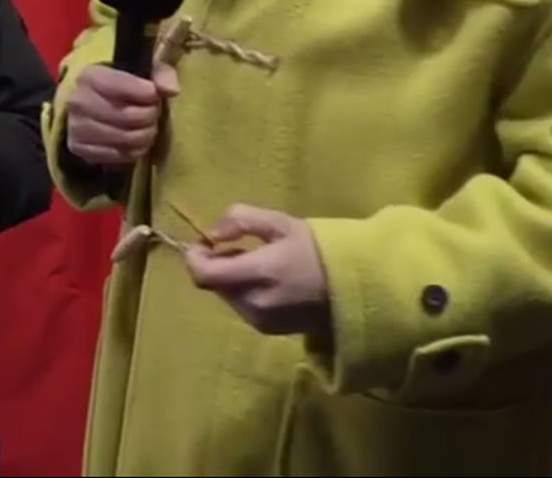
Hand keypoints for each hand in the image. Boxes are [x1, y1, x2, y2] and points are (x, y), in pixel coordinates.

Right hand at [64, 63, 179, 166]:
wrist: (93, 106)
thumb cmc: (124, 86)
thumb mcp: (144, 71)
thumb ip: (162, 75)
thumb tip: (171, 90)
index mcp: (91, 76)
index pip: (123, 86)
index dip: (147, 94)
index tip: (154, 96)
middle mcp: (78, 101)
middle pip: (127, 115)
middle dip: (149, 117)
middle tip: (153, 114)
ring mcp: (76, 126)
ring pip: (124, 138)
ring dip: (144, 136)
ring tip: (147, 128)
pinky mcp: (79, 148)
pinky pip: (117, 156)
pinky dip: (133, 152)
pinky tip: (136, 142)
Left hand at [184, 204, 330, 337]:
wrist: (355, 288)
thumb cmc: (318, 250)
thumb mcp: (280, 223)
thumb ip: (241, 220)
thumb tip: (212, 234)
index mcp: (257, 274)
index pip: (203, 275)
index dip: (195, 257)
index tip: (205, 242)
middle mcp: (254, 303)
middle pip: (214, 284)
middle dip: (218, 264)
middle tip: (240, 247)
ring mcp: (261, 321)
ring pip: (227, 296)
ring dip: (231, 279)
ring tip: (259, 264)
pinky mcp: (268, 330)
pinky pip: (243, 307)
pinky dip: (245, 292)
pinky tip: (268, 282)